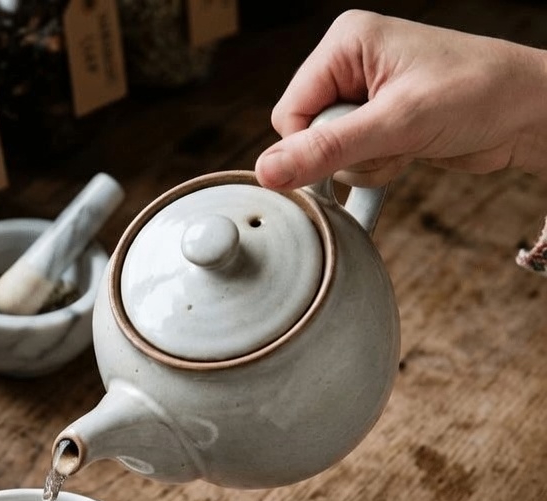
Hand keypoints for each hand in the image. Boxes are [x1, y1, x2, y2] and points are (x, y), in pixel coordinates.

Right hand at [254, 10, 546, 189]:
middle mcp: (348, 64)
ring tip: (405, 143)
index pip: (287, 114)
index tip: (357, 146)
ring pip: (327, 155)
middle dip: (345, 154)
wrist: (528, 112)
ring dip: (365, 164)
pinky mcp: (376, 121)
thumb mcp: (396, 125)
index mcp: (345, 43)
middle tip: (389, 141)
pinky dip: (376, 167)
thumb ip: (326, 150)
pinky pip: (350, 162)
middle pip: (305, 136)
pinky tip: (407, 151)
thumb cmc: (476, 95)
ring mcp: (362, 94)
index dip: (313, 144)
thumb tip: (267, 171)